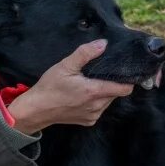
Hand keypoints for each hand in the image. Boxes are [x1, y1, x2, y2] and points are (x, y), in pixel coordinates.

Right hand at [7, 39, 133, 133]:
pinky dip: (96, 102)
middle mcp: (97, 106)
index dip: (128, 80)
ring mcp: (93, 115)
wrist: (36, 110)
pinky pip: (99, 109)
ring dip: (103, 92)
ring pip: (108, 101)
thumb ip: (85, 54)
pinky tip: (83, 95)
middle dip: (111, 83)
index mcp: (94, 92)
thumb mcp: (65, 66)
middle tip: (98, 74)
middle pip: (116, 93)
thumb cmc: (49, 87)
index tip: (124, 71)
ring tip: (89, 83)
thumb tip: (103, 44)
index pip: (125, 89)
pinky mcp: (88, 121)